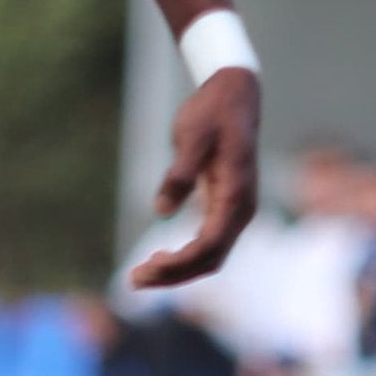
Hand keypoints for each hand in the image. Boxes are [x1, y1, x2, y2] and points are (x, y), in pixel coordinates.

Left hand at [126, 67, 258, 289]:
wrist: (234, 96)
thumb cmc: (212, 113)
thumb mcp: (192, 136)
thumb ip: (180, 174)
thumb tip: (162, 211)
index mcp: (236, 196)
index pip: (210, 245)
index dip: (179, 263)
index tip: (146, 267)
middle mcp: (241, 210)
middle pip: (211, 259)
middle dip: (174, 275)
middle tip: (134, 280)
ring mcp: (236, 211)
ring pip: (211, 256)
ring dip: (178, 270)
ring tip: (141, 275)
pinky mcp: (225, 207)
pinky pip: (209, 244)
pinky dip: (186, 256)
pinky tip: (159, 256)